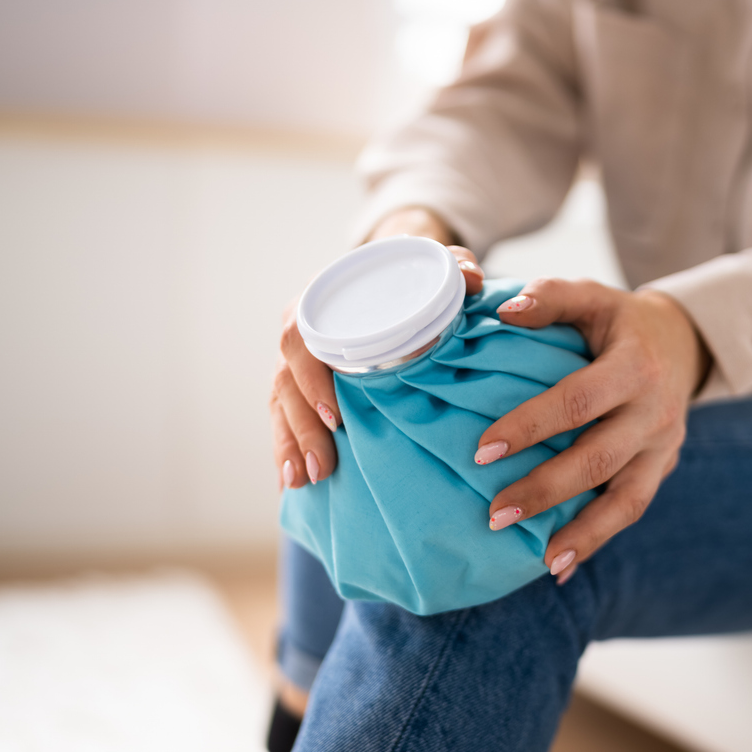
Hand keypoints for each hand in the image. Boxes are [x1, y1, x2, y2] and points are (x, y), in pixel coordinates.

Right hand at [271, 207, 482, 489]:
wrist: (378, 278)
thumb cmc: (400, 277)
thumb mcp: (425, 268)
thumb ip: (450, 267)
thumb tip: (470, 278)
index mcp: (318, 306)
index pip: (301, 342)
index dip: (313, 381)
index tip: (336, 416)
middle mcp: (298, 334)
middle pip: (286, 384)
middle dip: (302, 430)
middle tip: (321, 468)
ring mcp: (291, 363)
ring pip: (280, 407)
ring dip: (291, 446)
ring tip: (304, 482)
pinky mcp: (294, 386)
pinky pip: (282, 419)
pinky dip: (285, 449)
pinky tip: (289, 484)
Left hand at [475, 279, 710, 583]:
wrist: (686, 344)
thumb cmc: (620, 321)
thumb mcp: (593, 297)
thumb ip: (552, 298)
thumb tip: (506, 310)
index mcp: (635, 367)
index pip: (578, 401)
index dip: (531, 425)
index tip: (482, 449)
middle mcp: (655, 413)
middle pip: (599, 459)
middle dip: (546, 490)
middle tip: (495, 513)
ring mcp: (663, 448)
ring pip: (625, 500)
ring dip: (580, 533)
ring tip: (538, 559)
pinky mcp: (662, 469)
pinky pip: (631, 511)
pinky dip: (596, 542)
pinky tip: (558, 568)